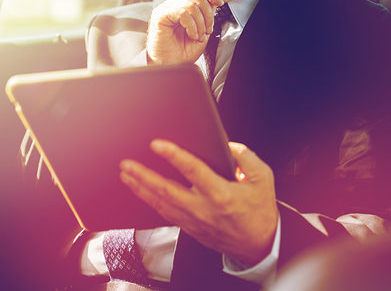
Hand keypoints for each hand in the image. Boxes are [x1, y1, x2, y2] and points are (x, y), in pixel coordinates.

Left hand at [120, 140, 278, 265]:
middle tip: (127, 164)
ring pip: (161, 203)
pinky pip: (165, 214)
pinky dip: (151, 202)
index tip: (157, 145)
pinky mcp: (190, 228)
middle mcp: (204, 208)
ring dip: (141, 188)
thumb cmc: (260, 212)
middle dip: (143, 175)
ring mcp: (194, 220)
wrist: (258, 245)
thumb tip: (229, 145)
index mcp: (221, 194)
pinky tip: (142, 193)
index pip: (192, 170)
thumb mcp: (263, 179)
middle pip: (166, 190)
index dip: (173, 155)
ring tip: (126, 175)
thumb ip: (246, 158)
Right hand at [146, 0, 224, 64]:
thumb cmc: (184, 52)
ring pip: (192, 5)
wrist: (172, 66)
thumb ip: (207, 15)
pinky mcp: (160, 15)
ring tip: (198, 36)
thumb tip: (215, 1)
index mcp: (183, 7)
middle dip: (208, 14)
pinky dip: (192, 26)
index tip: (220, 3)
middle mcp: (173, 5)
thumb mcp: (202, 31)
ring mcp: (166, 9)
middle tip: (207, 31)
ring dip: (200, 23)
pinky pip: (183, 13)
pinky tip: (191, 35)